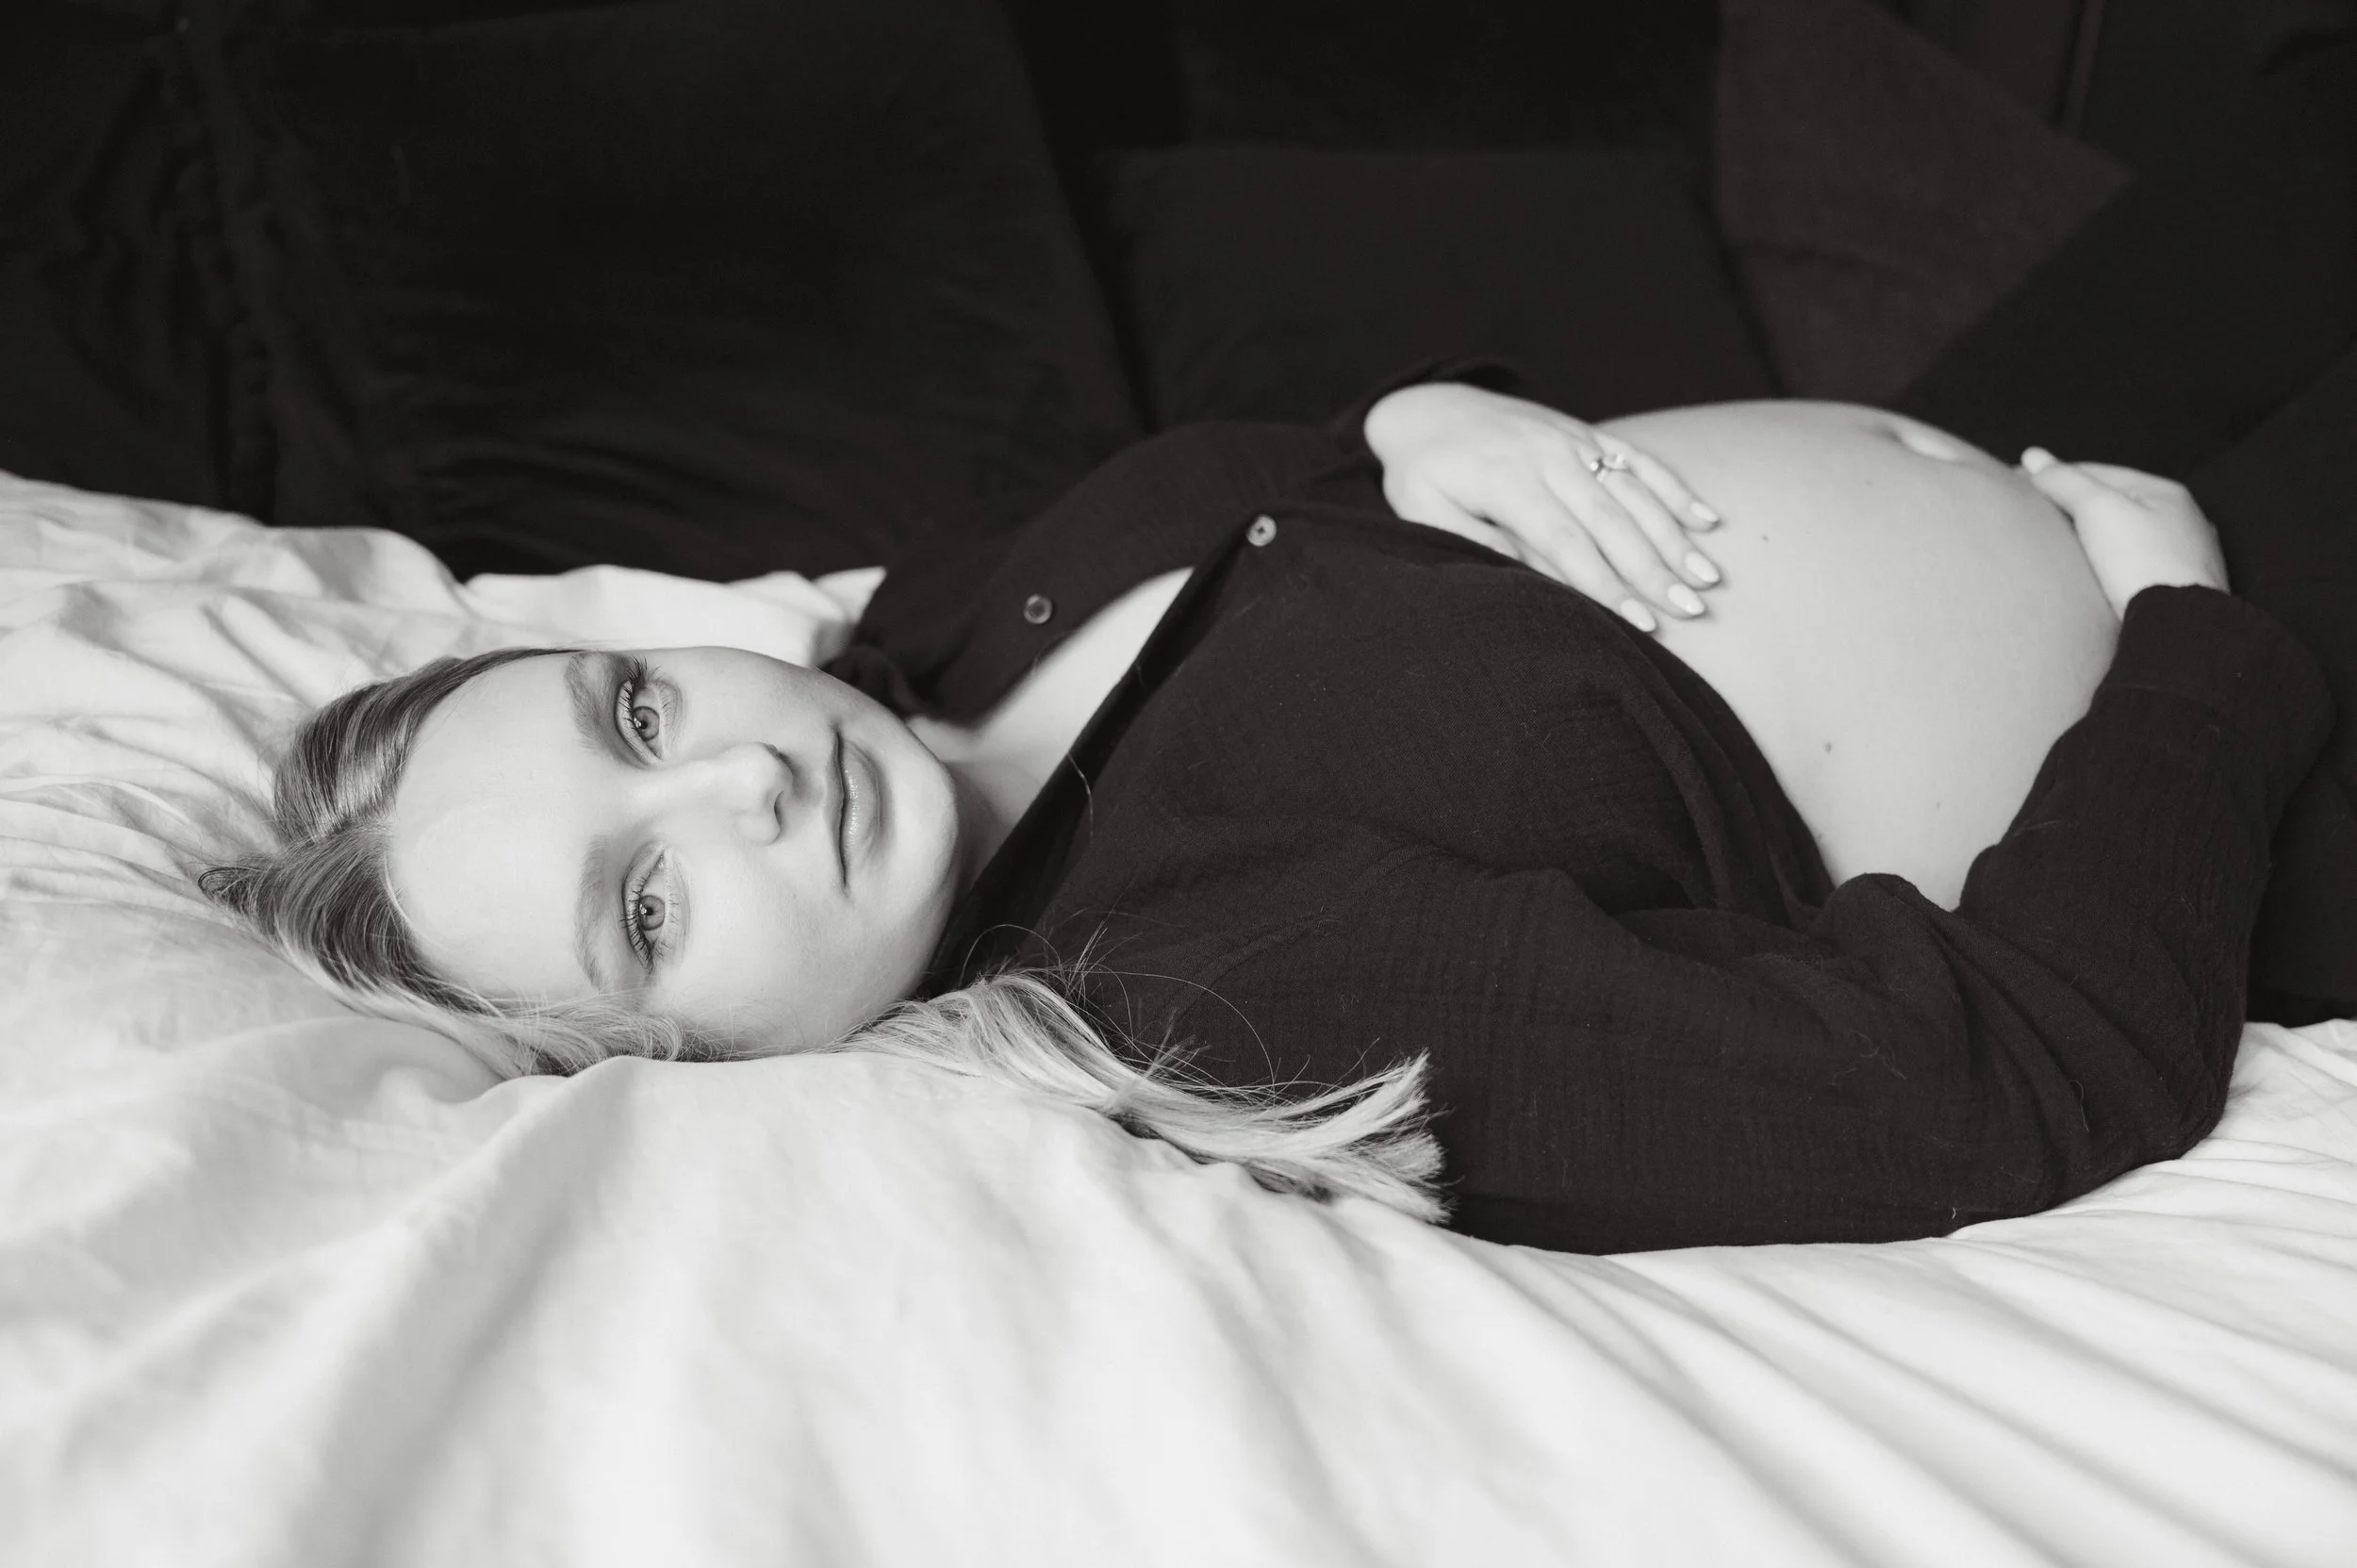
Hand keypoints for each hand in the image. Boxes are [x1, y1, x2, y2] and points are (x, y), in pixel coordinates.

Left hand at [1364, 383, 1722, 632]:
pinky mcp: (1587, 434)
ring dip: (1674, 536)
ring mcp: (1572, 441)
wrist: (1428, 408)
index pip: (1565, 542)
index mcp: (1506, 480)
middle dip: (1654, 569)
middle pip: (1611, 521)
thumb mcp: (1426, 512)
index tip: (1641, 623)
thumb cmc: (1423, 475)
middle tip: (1690, 610)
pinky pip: (1639, 460)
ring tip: (1707, 578)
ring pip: (1634, 492)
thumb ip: (1475, 542)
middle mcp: (1547, 456)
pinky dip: (1675, 489)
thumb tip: (1526, 576)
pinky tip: (1707, 521)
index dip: (1605, 585)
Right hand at [2020, 448, 2228, 618]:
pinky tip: (2092, 571)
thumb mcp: (2098, 510)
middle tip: (2030, 510)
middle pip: (2114, 503)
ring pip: (2124, 536)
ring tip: (2056, 541)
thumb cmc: (2141, 562)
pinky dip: (2108, 562)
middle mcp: (2181, 520)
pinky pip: (2133, 565)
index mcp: (2165, 492)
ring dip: (2092, 534)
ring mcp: (2182, 557)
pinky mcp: (2176, 591)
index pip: (2097, 473)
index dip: (2053, 475)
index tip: (2014, 482)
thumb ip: (2065, 481)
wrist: (2178, 627)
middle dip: (2074, 504)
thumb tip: (2032, 457)